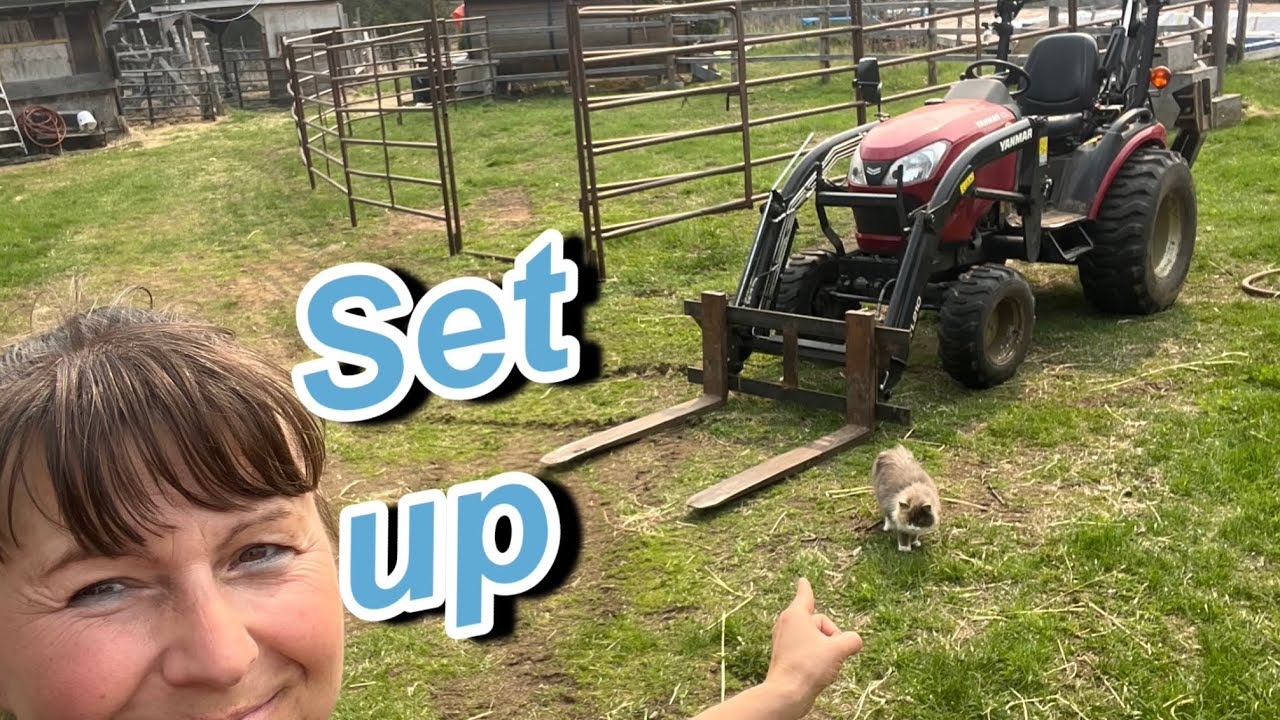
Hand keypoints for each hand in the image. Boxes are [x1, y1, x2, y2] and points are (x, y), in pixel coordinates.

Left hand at [763, 577, 863, 712]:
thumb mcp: (838, 650)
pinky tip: (818, 673)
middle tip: (831, 652)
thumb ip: (852, 640)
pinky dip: (817, 659)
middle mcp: (786, 625)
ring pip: (814, 639)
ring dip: (825, 649)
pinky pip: (808, 651)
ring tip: (823, 665)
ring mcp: (784, 642)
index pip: (805, 596)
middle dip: (831, 636)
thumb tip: (855, 640)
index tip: (803, 580)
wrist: (787, 693)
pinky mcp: (785, 657)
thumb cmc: (808, 666)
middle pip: (819, 623)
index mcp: (795, 615)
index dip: (807, 588)